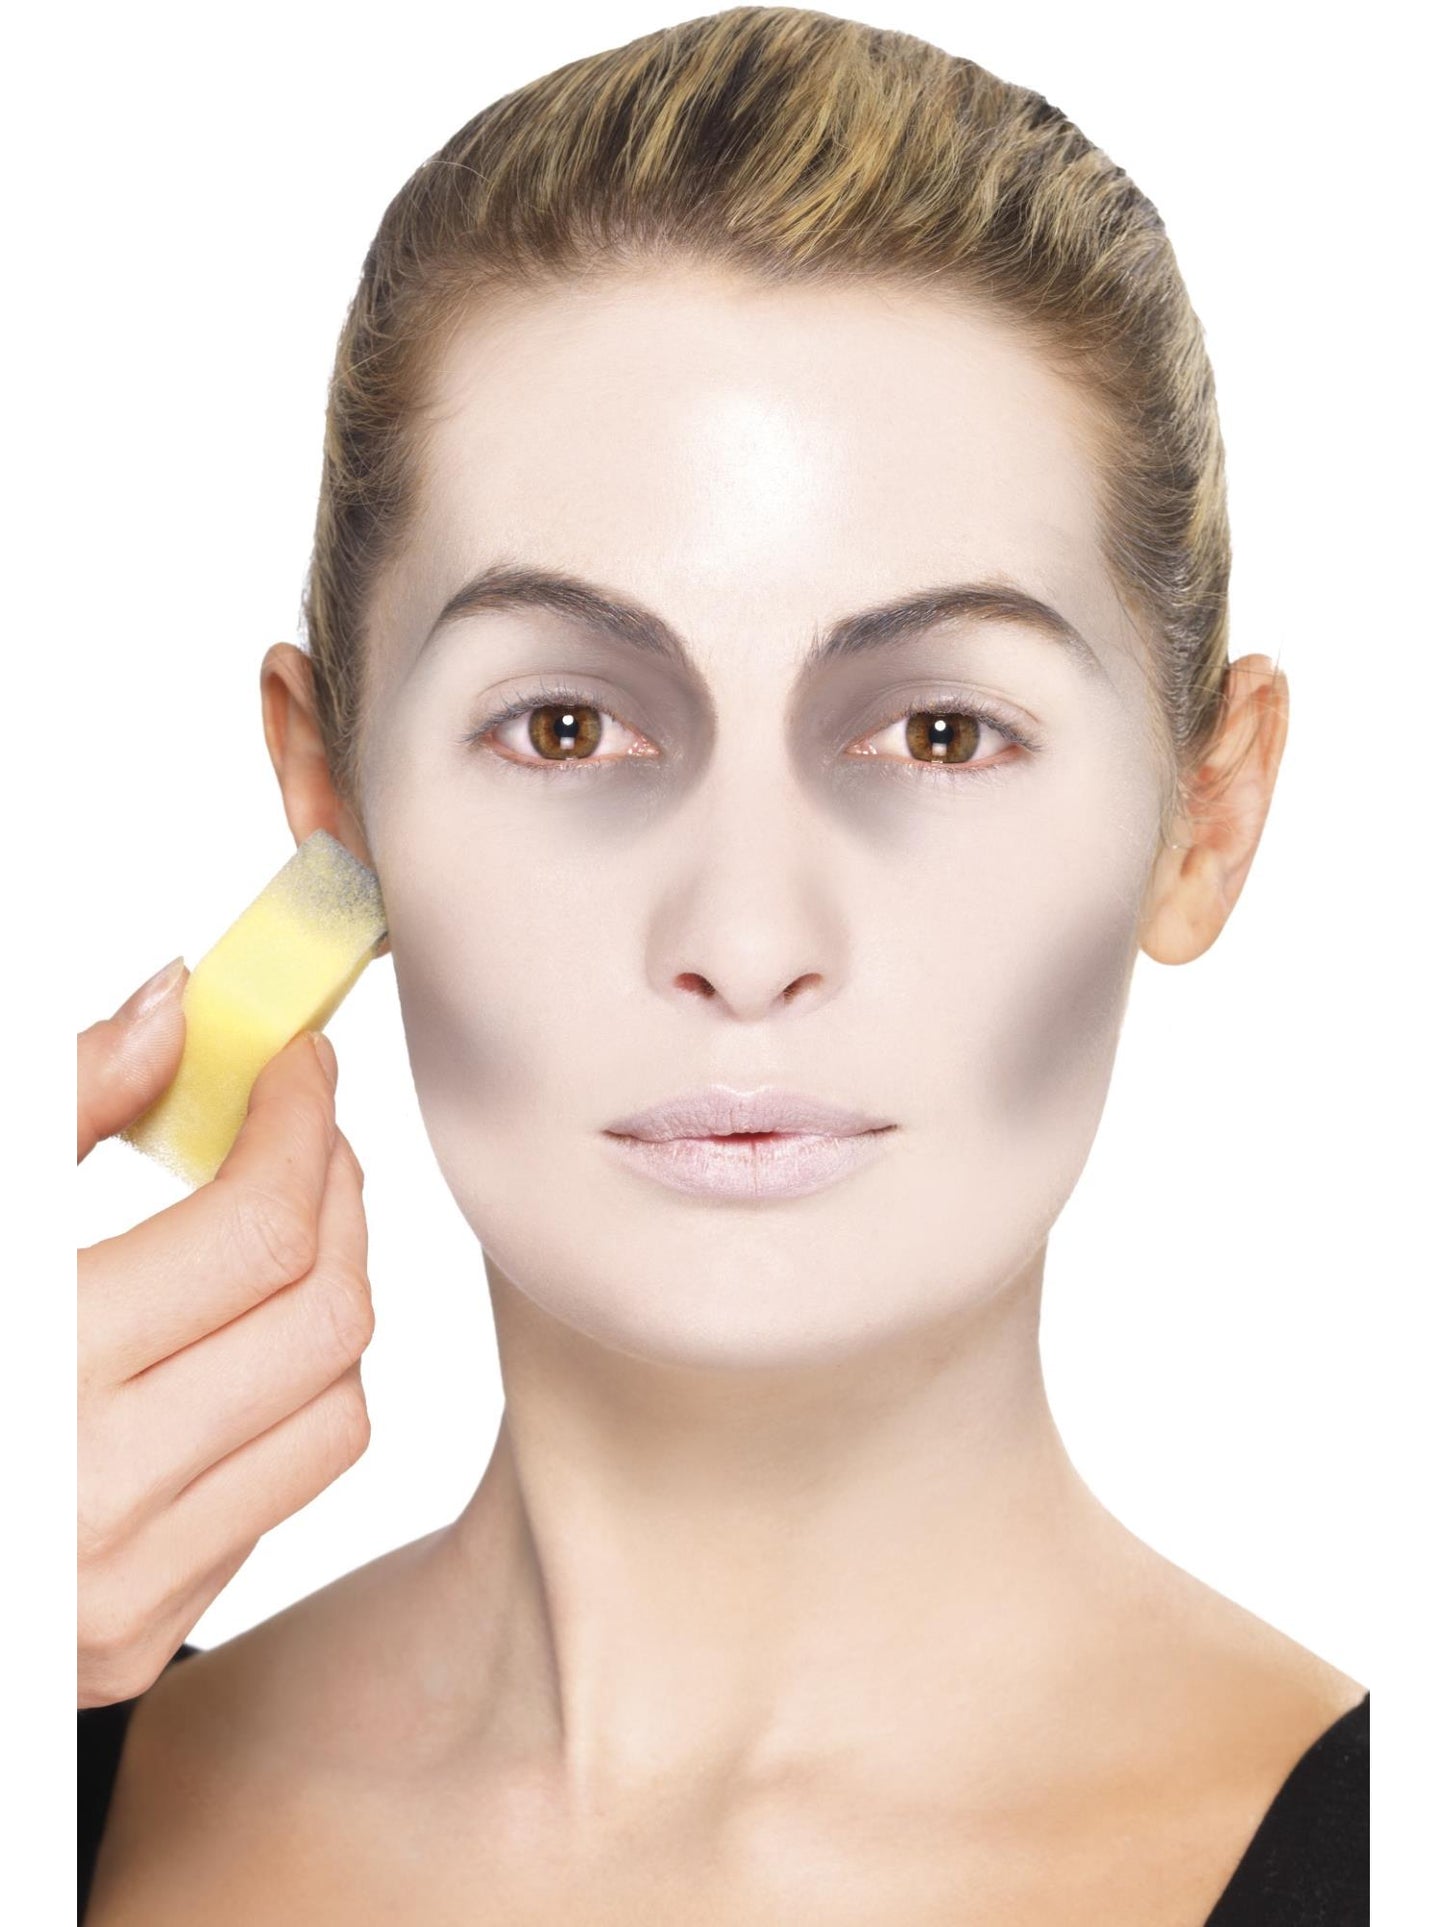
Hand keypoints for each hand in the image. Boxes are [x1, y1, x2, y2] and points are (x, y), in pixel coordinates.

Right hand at [77, 961, 373, 1707]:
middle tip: (302, 1133)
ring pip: (338, 1409)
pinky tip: (219, 1352)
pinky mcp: (135, 1643)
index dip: (300, 1126)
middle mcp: (93, 1497)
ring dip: (326, 1302)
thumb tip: (174, 1006)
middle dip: (336, 1198)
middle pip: (326, 1316)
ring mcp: (121, 1589)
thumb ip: (56, 1107)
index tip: (298, 1064)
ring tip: (271, 1236)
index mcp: (35, 1370)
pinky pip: (283, 1493)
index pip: (257, 1232)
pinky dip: (283, 1402)